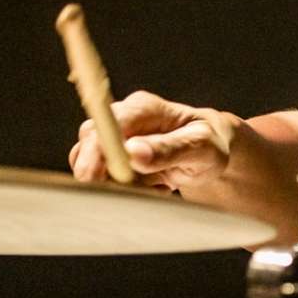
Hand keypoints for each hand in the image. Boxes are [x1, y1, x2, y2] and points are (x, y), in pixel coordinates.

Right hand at [67, 90, 239, 193]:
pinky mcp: (107, 156)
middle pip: (90, 144)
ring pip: (91, 165)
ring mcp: (111, 136)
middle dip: (105, 175)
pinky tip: (152, 187)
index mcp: (144, 107)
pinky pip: (100, 178)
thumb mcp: (202, 148)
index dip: (97, 151)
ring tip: (160, 185)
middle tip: (144, 190)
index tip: (94, 178)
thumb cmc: (208, 145)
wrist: (206, 152)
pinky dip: (124, 190)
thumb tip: (133, 152)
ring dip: (120, 186)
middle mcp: (122, 117)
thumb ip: (170, 149)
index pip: (109, 124)